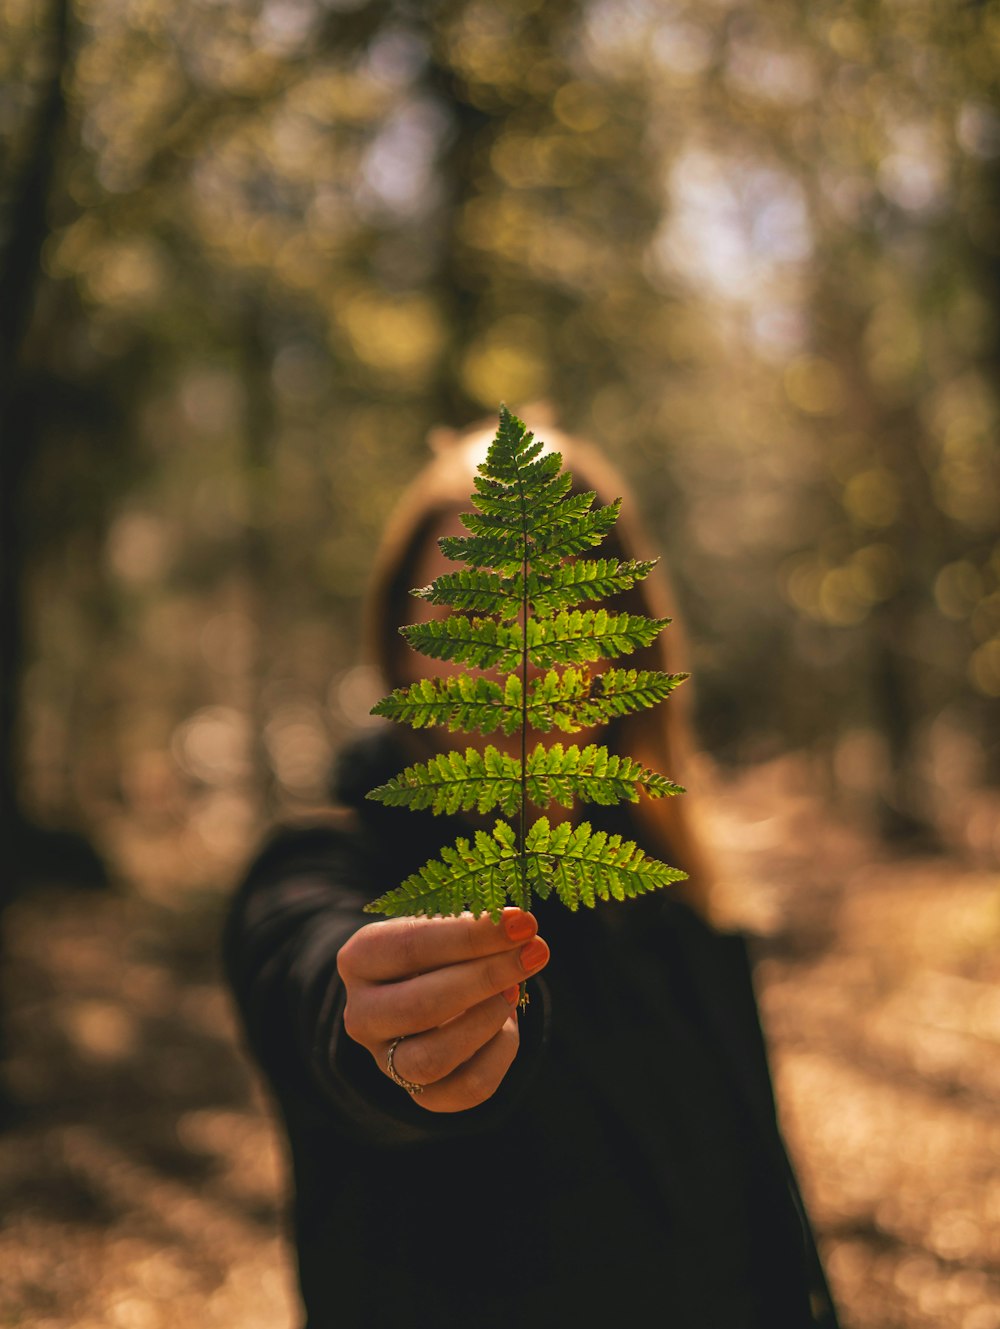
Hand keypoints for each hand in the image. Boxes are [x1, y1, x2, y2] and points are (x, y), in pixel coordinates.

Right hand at [337, 909, 549, 1112]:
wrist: (427, 991)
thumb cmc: (439, 949)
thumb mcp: (445, 927)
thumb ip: (474, 929)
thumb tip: (521, 931)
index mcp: (359, 960)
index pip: (412, 947)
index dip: (471, 936)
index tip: (523, 922)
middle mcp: (361, 1015)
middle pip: (420, 1007)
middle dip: (486, 978)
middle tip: (535, 952)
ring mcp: (386, 1061)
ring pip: (433, 1058)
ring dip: (486, 1020)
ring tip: (514, 990)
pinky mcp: (422, 1095)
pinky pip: (466, 1088)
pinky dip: (498, 1054)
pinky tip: (508, 1024)